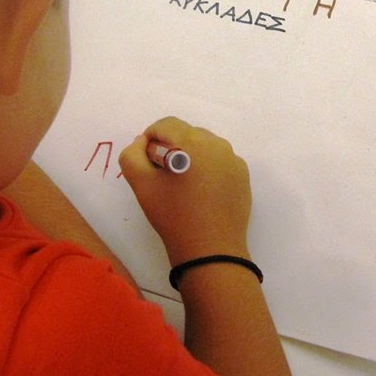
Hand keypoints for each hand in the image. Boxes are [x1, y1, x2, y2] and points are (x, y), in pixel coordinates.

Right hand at [119, 117, 251, 265]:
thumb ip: (132, 155)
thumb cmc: (173, 215)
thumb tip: (143, 142)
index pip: (166, 125)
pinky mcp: (242, 176)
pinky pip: (219, 162)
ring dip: (190, 156)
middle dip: (171, 147)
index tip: (146, 159)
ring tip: (182, 185)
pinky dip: (207, 169)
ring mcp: (234, 160)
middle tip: (162, 175)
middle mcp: (218, 144)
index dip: (151, 138)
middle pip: (186, 134)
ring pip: (204, 147)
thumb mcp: (141, 185)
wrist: (210, 249)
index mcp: (194, 141)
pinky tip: (200, 193)